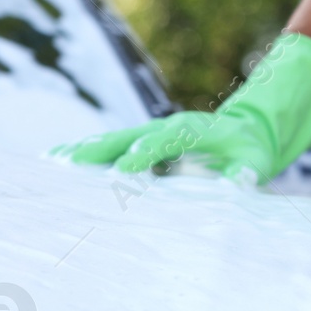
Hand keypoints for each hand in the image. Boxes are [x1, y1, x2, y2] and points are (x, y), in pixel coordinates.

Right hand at [53, 33, 310, 183]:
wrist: (247, 130)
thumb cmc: (251, 152)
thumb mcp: (257, 163)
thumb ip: (246, 173)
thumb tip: (235, 185)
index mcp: (197, 129)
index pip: (168, 139)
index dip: (147, 153)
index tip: (125, 172)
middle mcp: (169, 126)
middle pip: (131, 133)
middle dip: (102, 148)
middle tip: (71, 163)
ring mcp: (153, 132)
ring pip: (115, 138)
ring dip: (86, 149)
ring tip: (53, 161)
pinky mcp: (144, 142)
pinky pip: (113, 146)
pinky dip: (88, 153)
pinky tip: (58, 162)